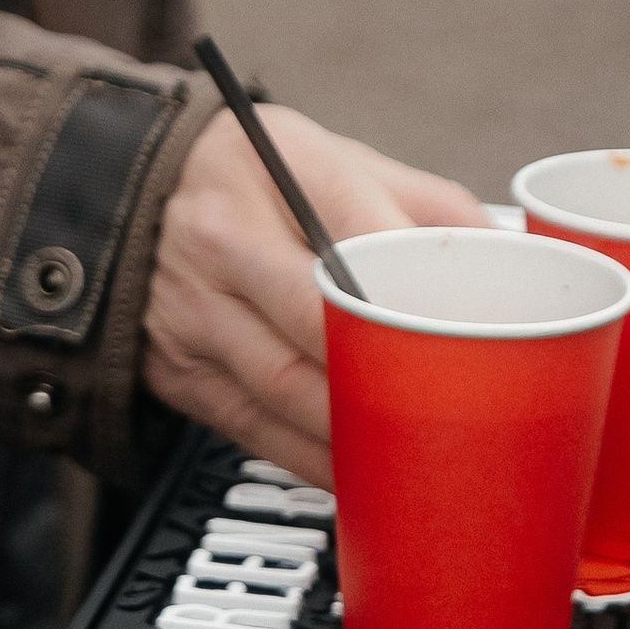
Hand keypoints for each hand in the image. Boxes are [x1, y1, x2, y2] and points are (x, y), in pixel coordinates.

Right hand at [143, 107, 485, 486]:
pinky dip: (311, 458)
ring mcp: (191, 309)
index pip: (356, 227)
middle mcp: (222, 239)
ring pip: (283, 385)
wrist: (121, 191)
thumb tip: (508, 256)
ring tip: (418, 452)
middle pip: (315, 319)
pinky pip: (252, 426)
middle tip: (457, 402)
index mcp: (272, 170)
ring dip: (354, 429)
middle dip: (387, 367)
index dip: (414, 282)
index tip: (472, 323)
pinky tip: (357, 473)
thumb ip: (421, 202)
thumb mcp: (329, 155)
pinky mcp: (176, 368)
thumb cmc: (250, 175)